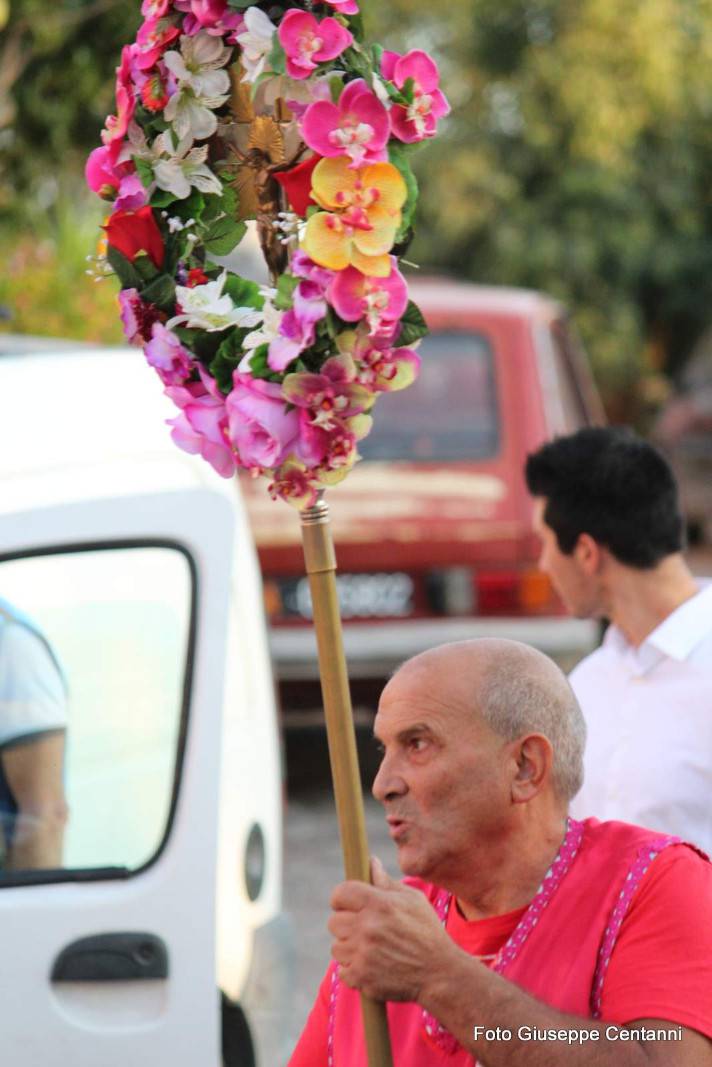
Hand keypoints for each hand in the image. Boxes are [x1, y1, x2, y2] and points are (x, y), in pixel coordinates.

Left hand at [328, 857, 456, 1000]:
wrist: (440, 973)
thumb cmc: (427, 932)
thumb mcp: (413, 900)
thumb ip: (387, 882)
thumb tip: (371, 862)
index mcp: (379, 904)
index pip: (341, 893)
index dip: (341, 898)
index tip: (347, 904)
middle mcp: (368, 927)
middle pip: (334, 921)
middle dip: (346, 924)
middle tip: (362, 929)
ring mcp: (363, 954)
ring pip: (336, 947)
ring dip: (349, 948)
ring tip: (369, 949)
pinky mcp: (362, 977)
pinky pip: (342, 971)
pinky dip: (353, 970)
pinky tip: (370, 966)